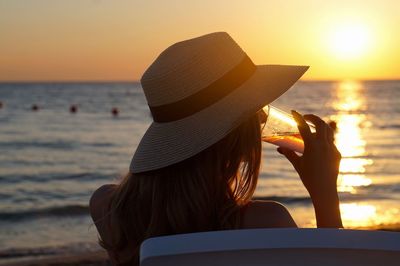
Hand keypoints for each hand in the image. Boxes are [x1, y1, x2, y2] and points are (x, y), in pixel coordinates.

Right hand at [277, 110, 342, 227]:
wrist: (325, 190)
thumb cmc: (308, 178)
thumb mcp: (297, 164)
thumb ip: (289, 154)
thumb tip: (280, 148)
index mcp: (312, 146)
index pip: (304, 127)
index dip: (298, 118)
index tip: (294, 112)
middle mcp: (324, 145)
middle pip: (320, 124)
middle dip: (313, 118)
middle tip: (306, 118)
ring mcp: (332, 148)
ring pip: (329, 131)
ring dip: (321, 126)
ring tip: (314, 128)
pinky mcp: (337, 154)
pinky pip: (331, 142)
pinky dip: (324, 140)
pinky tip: (319, 147)